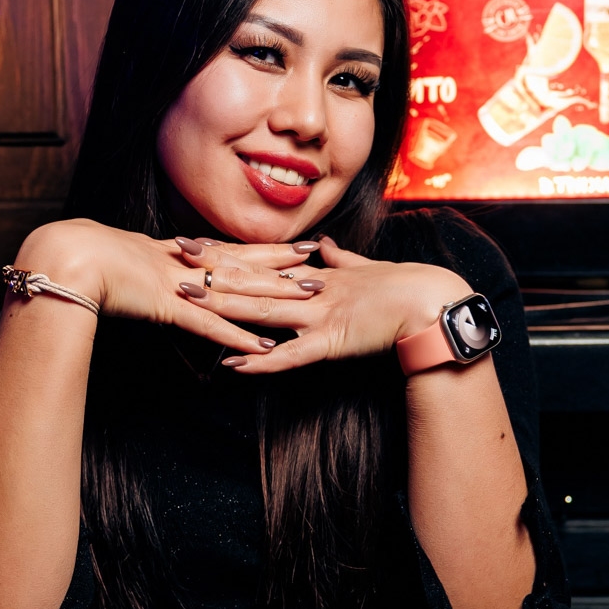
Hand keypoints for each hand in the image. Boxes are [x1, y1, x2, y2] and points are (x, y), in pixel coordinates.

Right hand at [13, 217, 325, 357]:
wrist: (65, 257)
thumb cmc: (84, 257)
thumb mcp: (124, 261)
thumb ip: (145, 268)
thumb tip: (151, 271)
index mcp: (175, 254)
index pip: (230, 251)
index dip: (264, 251)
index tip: (295, 247)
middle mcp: (184, 266)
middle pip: (245, 266)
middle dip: (283, 268)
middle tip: (320, 266)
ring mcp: (179, 286)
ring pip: (237, 292)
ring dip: (273, 298)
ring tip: (309, 300)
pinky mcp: (169, 307)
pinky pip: (211, 326)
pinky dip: (238, 337)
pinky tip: (264, 346)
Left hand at [172, 233, 467, 373]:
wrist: (434, 301)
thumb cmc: (407, 287)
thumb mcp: (366, 270)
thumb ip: (342, 261)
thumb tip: (325, 247)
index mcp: (317, 274)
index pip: (261, 261)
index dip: (226, 253)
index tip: (194, 243)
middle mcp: (312, 290)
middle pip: (253, 278)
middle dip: (212, 268)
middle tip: (175, 257)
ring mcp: (320, 315)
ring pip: (264, 309)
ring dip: (225, 306)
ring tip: (190, 300)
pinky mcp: (332, 342)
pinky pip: (291, 356)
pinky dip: (262, 361)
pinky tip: (234, 365)